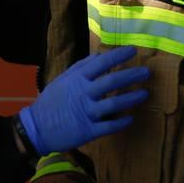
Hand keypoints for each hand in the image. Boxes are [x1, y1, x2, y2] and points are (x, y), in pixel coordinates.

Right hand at [19, 46, 150, 154]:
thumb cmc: (52, 102)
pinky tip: (131, 118)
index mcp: (77, 80)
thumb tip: (99, 55)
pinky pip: (109, 127)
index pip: (101, 63)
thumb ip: (81, 68)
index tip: (133, 51)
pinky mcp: (88, 131)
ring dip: (131, 98)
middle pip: (111, 82)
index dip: (118, 56)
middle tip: (146, 72)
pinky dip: (121, 123)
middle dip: (131, 76)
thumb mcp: (63, 80)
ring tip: (145, 94)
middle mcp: (83, 95)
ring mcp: (86, 113)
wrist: (37, 128)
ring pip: (113, 105)